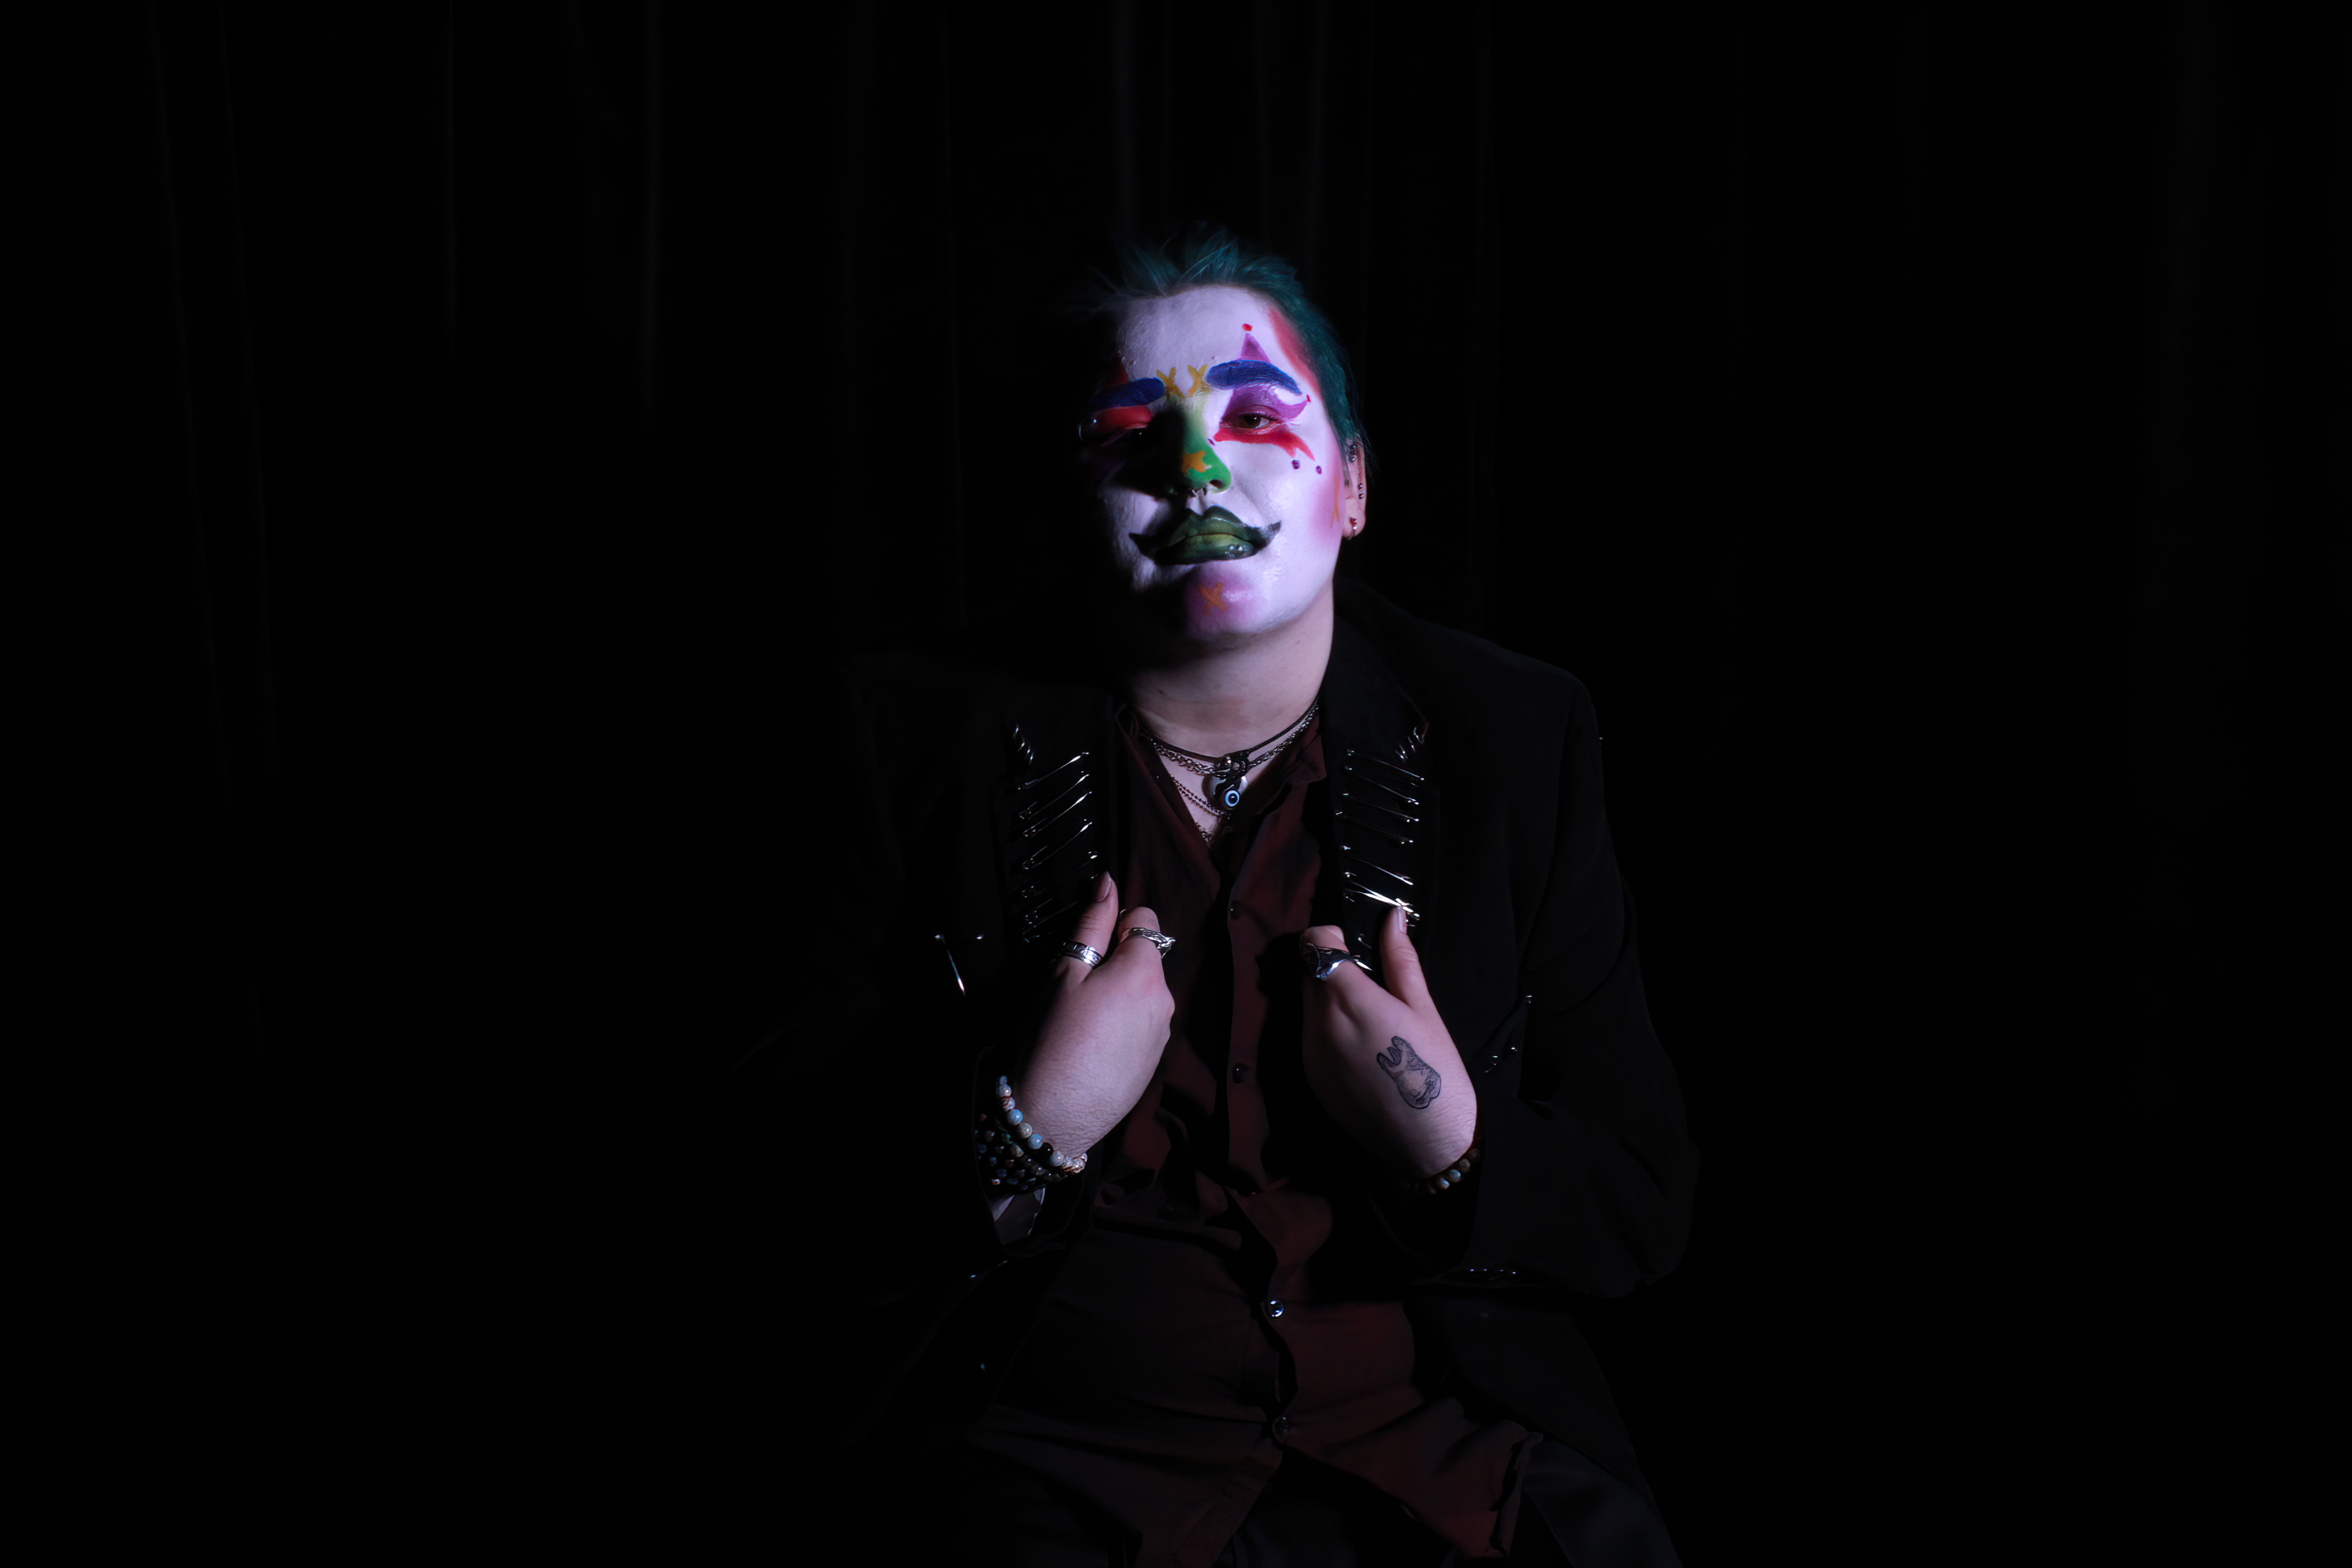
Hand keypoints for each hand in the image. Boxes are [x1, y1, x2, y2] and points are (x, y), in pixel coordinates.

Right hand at [1009, 873, 1174, 1157]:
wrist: (1058, 1114)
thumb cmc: (1055, 1037)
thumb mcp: (1066, 973)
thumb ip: (1093, 923)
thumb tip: (1109, 882)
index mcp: (1144, 971)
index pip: (1145, 918)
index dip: (1115, 925)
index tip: (1088, 950)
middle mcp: (1165, 998)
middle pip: (1147, 957)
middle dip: (1118, 961)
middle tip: (1080, 988)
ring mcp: (1164, 1031)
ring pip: (1145, 991)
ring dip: (1122, 992)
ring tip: (1085, 1020)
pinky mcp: (1157, 1058)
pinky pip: (1145, 1022)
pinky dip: (1125, 1022)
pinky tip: (1096, 1043)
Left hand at [1300, 906, 1477, 1178]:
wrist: (1429, 1143)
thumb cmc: (1435, 1069)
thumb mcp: (1423, 1008)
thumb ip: (1400, 958)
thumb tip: (1393, 915)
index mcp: (1346, 999)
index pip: (1313, 944)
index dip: (1332, 937)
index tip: (1355, 946)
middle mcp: (1317, 1023)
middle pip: (1307, 974)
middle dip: (1330, 968)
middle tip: (1369, 982)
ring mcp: (1309, 1054)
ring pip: (1307, 1006)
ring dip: (1327, 999)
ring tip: (1369, 1018)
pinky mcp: (1310, 1078)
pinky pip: (1309, 1037)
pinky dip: (1326, 1029)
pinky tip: (1361, 1047)